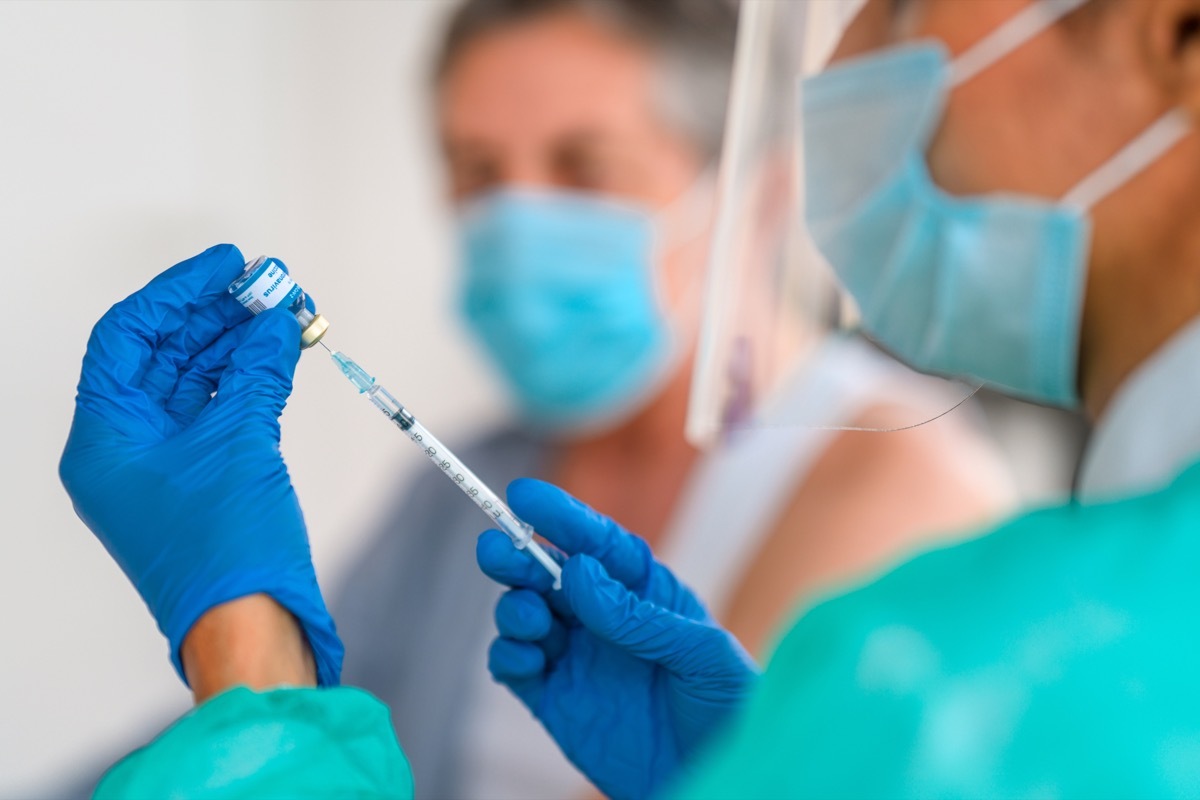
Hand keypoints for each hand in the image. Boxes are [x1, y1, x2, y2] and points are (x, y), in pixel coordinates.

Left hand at [59, 244, 341, 685]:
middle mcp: (126, 449)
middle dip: (218, 315)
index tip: (226, 264)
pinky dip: (252, 380)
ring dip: (241, 344)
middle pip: (165, 355)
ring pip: (197, 382)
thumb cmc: (227, 550)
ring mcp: (165, 467)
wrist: (252, 627)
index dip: (177, 292)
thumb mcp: (242, 442)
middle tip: (270, 284)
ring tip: (288, 313)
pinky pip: (221, 412)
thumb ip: (258, 370)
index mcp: (105, 440)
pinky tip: (284, 354)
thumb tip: (277, 321)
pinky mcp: (203, 481)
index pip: (128, 338)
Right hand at [476, 479, 757, 799]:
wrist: (713, 778)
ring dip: (515, 607)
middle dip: (519, 555)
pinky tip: (526, 657)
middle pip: (549, 572)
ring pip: (525, 614)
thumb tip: (579, 570)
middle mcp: (604, 619)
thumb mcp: (703, 654)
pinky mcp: (555, 700)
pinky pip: (515, 668)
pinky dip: (508, 655)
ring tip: (531, 617)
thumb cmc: (726, 709)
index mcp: (644, 593)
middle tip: (497, 549)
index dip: (561, 515)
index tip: (523, 495)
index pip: (598, 544)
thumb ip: (640, 615)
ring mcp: (576, 658)